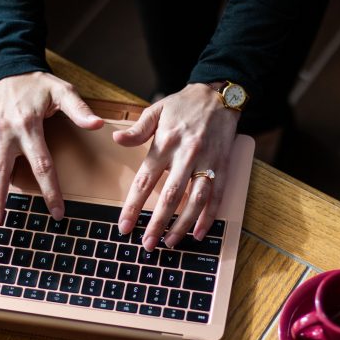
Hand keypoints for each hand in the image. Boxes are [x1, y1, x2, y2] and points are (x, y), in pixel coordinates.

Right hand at [0, 71, 102, 225]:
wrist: (7, 69)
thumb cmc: (37, 84)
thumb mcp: (62, 91)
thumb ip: (78, 109)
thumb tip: (98, 124)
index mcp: (28, 127)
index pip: (42, 164)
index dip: (50, 190)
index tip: (57, 213)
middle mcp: (5, 135)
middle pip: (2, 172)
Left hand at [113, 83, 238, 250]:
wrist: (219, 95)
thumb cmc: (183, 104)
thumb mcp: (156, 110)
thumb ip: (137, 130)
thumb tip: (116, 139)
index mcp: (165, 143)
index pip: (145, 180)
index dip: (133, 205)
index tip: (124, 226)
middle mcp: (186, 155)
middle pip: (170, 196)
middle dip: (157, 223)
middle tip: (147, 244)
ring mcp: (207, 162)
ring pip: (195, 200)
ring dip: (183, 225)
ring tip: (171, 242)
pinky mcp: (223, 166)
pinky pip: (217, 196)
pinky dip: (209, 217)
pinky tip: (199, 233)